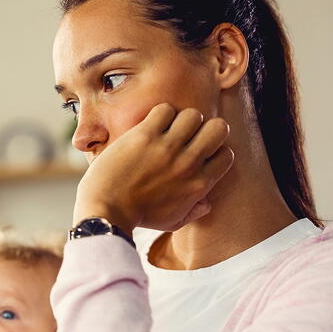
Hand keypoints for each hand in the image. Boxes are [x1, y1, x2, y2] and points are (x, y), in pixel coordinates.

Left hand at [73, 103, 233, 233]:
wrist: (105, 212)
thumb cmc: (137, 217)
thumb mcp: (172, 221)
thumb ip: (193, 211)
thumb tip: (207, 203)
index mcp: (199, 184)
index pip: (226, 154)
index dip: (212, 150)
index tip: (195, 153)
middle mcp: (188, 164)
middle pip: (218, 128)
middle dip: (203, 128)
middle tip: (184, 136)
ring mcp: (167, 148)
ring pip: (192, 115)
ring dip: (179, 120)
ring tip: (164, 130)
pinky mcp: (144, 136)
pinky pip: (164, 110)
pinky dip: (158, 114)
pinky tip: (148, 127)